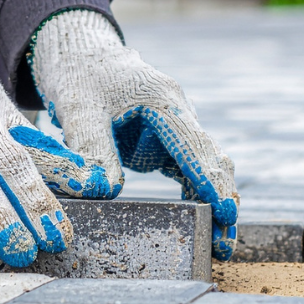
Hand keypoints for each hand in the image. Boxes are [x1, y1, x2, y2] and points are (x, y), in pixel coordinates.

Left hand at [29, 9, 238, 259]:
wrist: (80, 56)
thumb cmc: (79, 76)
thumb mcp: (78, 108)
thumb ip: (91, 147)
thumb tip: (104, 192)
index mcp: (164, 99)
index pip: (195, 145)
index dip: (210, 180)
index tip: (225, 212)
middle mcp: (179, 114)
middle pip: (211, 160)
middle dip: (222, 201)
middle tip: (224, 246)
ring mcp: (175, 129)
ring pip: (204, 168)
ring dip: (212, 204)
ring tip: (218, 247)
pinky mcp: (164, 143)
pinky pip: (188, 171)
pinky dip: (196, 196)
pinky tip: (201, 227)